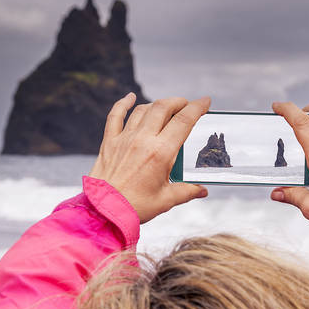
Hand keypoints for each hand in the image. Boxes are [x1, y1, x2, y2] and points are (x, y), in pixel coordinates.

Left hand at [89, 93, 210, 222]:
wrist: (103, 211)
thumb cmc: (135, 207)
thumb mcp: (166, 200)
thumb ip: (187, 191)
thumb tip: (202, 190)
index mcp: (161, 153)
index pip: (184, 121)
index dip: (197, 107)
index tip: (205, 101)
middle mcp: (143, 140)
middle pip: (164, 108)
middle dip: (179, 102)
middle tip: (187, 105)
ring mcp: (125, 138)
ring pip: (143, 109)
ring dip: (157, 104)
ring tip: (167, 107)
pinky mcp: (109, 142)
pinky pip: (116, 115)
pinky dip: (123, 103)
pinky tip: (129, 97)